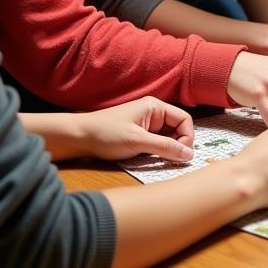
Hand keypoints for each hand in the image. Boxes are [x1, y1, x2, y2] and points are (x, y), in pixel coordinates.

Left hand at [77, 97, 194, 161]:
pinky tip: (151, 158)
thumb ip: (165, 147)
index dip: (187, 138)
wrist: (77, 137)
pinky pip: (157, 141)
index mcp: (156, 107)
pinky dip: (158, 151)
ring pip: (168, 136)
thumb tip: (189, 155)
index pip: (184, 120)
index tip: (181, 155)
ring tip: (160, 160)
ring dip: (168, 149)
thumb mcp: (137, 142)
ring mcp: (146, 123)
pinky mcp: (139, 133)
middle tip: (172, 160)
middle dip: (178, 144)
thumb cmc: (106, 135)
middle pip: (178, 128)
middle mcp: (153, 113)